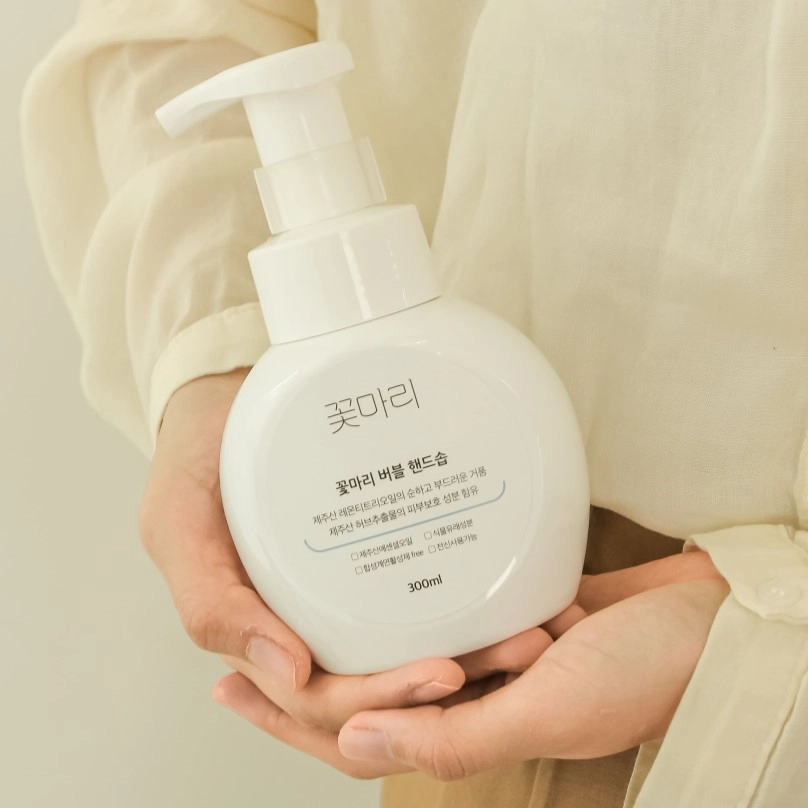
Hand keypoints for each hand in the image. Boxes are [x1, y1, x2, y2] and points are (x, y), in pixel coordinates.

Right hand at [139, 369, 547, 770]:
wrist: (226, 392)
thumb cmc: (197, 455)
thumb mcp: (176, 524)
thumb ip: (210, 599)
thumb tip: (287, 673)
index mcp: (261, 633)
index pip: (324, 700)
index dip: (381, 700)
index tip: (443, 674)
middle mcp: (305, 622)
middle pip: (380, 687)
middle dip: (448, 680)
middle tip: (517, 648)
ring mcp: (338, 589)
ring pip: (405, 650)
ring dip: (468, 654)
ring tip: (528, 633)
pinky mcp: (368, 551)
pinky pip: (415, 591)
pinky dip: (460, 605)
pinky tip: (503, 595)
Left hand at [213, 550, 727, 779]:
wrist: (708, 627)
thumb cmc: (645, 677)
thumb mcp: (545, 712)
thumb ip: (451, 738)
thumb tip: (350, 741)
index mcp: (473, 734)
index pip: (358, 734)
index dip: (290, 716)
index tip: (232, 684)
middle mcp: (473, 698)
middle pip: (370, 688)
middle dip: (315, 665)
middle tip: (255, 630)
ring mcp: (492, 655)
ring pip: (408, 645)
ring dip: (368, 627)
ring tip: (308, 592)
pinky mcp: (514, 610)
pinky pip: (453, 605)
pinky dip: (421, 591)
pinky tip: (392, 562)